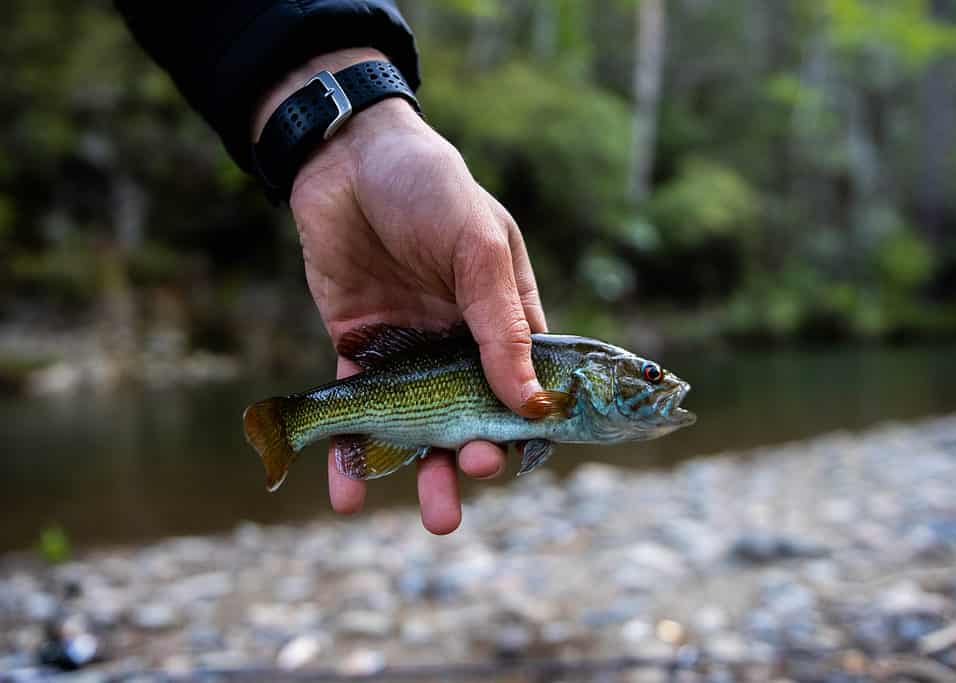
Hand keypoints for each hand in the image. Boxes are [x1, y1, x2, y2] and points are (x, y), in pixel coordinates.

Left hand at [253, 49, 546, 533]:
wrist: (345, 159)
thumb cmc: (430, 190)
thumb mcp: (478, 248)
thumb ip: (502, 326)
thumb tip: (532, 406)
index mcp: (504, 316)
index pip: (527, 386)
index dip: (527, 427)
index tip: (517, 455)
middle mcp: (460, 342)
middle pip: (475, 417)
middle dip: (476, 456)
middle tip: (468, 476)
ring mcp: (410, 350)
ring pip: (421, 425)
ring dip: (425, 472)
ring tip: (434, 515)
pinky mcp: (359, 349)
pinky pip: (357, 408)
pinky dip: (352, 451)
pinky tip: (347, 494)